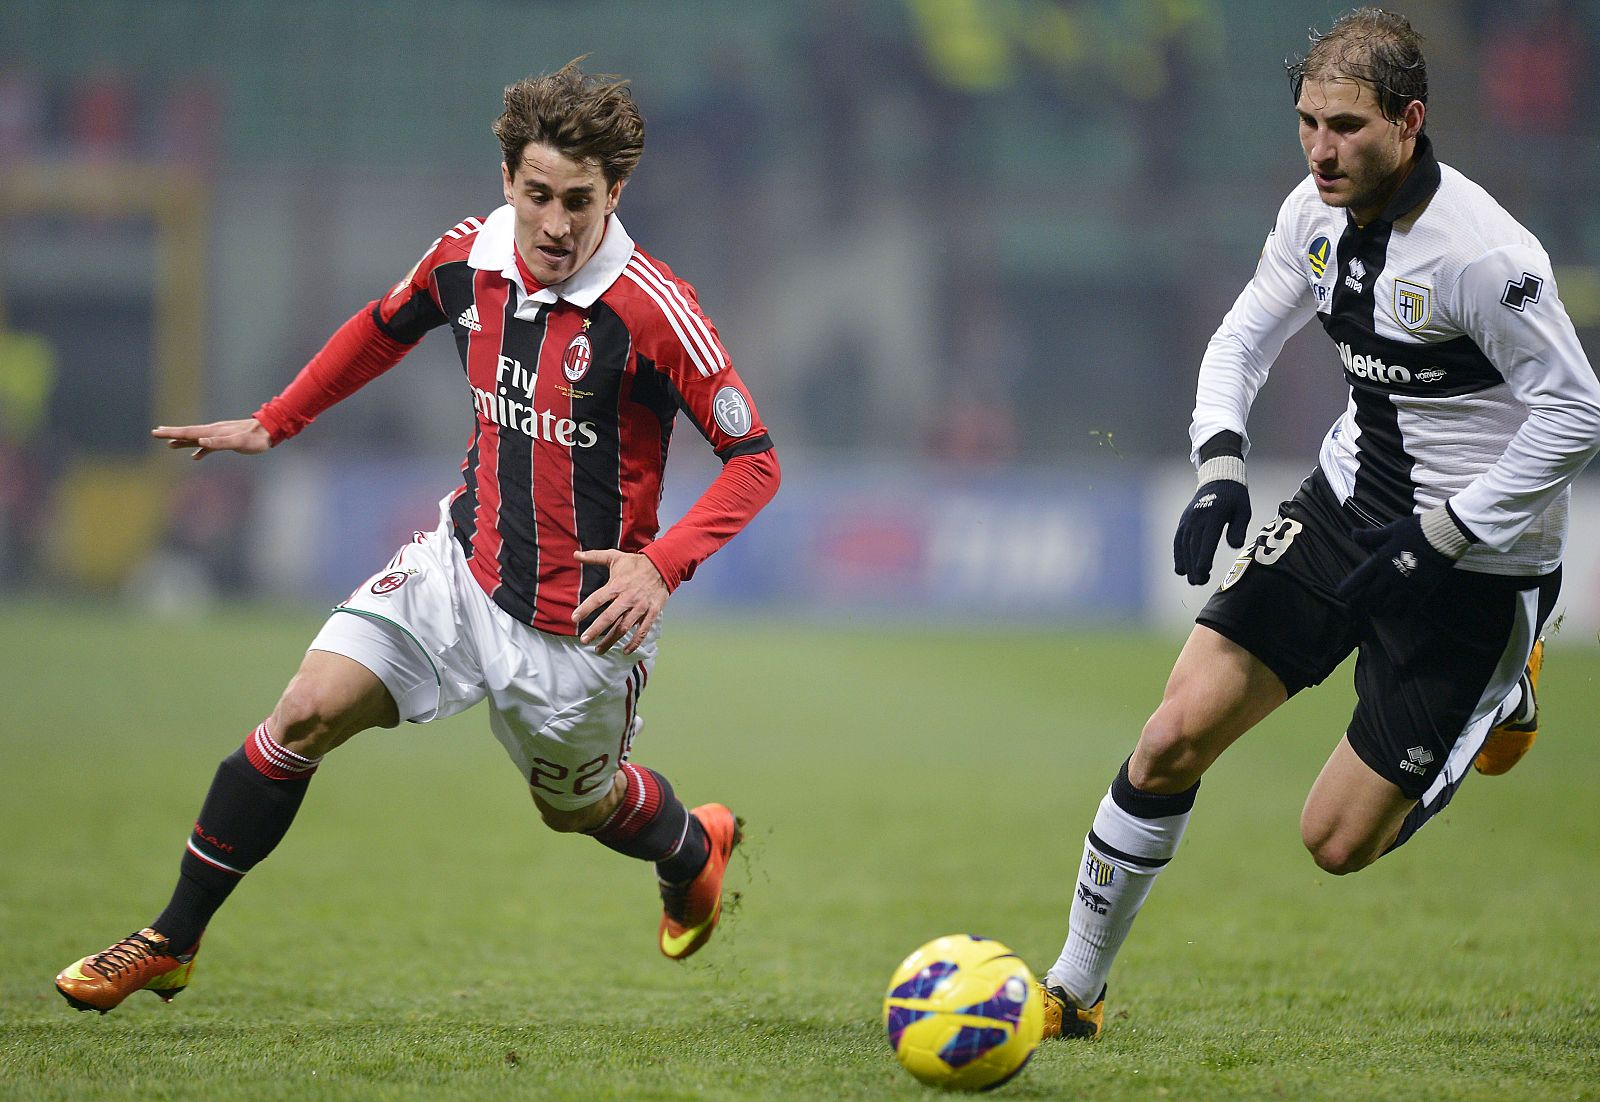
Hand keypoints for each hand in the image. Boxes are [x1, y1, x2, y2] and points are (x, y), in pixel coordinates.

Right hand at [152, 418, 270, 459]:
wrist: (269, 431)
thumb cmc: (255, 438)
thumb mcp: (238, 442)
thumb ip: (219, 443)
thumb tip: (200, 441)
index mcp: (213, 432)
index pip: (188, 432)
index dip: (172, 433)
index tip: (156, 431)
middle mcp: (213, 431)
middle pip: (189, 432)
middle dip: (172, 433)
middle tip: (155, 432)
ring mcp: (219, 435)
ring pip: (196, 438)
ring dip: (183, 441)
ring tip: (169, 444)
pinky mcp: (226, 441)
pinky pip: (208, 446)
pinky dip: (200, 450)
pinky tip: (195, 456)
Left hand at [572, 549, 669, 655]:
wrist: (663, 565)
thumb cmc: (636, 563)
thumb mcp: (614, 557)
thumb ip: (594, 557)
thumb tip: (575, 554)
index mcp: (617, 586)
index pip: (597, 599)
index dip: (585, 609)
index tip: (574, 618)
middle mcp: (627, 598)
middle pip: (609, 618)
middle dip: (596, 630)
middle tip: (584, 640)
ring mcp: (640, 607)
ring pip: (623, 628)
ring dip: (611, 640)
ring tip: (599, 650)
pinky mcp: (651, 613)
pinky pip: (642, 631)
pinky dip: (634, 643)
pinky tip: (625, 651)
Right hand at [1173, 478, 1250, 584]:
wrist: (1218, 480)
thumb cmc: (1235, 498)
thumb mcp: (1243, 511)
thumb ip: (1238, 529)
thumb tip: (1235, 545)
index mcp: (1214, 516)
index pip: (1207, 540)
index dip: (1204, 557)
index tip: (1204, 572)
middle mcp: (1197, 518)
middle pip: (1193, 546)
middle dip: (1195, 566)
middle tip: (1199, 582)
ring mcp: (1188, 520)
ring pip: (1184, 545)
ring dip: (1186, 563)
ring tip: (1191, 579)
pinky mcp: (1184, 521)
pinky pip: (1178, 540)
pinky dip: (1178, 555)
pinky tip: (1181, 568)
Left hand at [1335, 515, 1455, 614]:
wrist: (1443, 535)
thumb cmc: (1415, 530)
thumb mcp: (1390, 530)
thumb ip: (1371, 537)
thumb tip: (1353, 534)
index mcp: (1380, 561)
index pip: (1359, 579)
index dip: (1347, 589)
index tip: (1341, 595)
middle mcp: (1390, 576)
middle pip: (1371, 597)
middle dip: (1365, 603)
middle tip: (1364, 605)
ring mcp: (1406, 585)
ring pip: (1387, 606)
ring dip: (1381, 610)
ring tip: (1378, 611)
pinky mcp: (1422, 590)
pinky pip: (1408, 609)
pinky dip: (1401, 613)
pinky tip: (1398, 614)